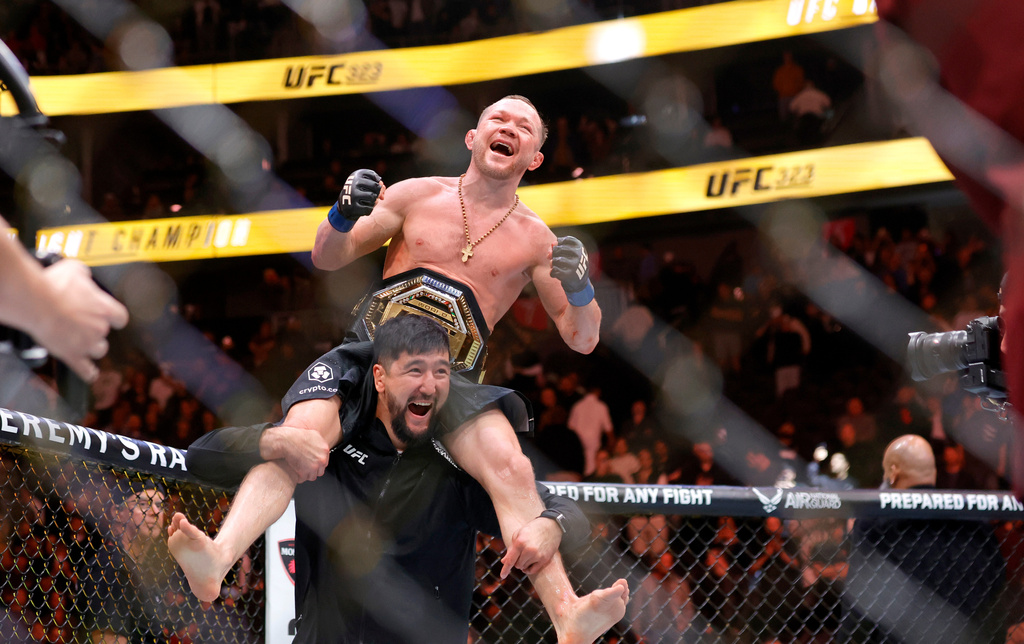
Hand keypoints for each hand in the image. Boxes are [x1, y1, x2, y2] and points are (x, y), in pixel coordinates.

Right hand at [32, 259, 128, 381]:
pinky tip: (90, 374)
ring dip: (91, 347)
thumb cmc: (55, 286)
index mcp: (105, 309)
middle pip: (106, 334)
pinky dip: (88, 372)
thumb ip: (85, 276)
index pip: (121, 317)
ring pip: (98, 350)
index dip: (114, 318)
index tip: (111, 317)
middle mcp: (100, 328)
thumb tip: (84, 276)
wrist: (37, 302)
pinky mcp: (71, 355)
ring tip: (80, 340)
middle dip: (95, 329)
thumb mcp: (75, 270)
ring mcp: (86, 344)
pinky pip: (85, 369)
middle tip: (80, 323)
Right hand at [260, 424, 330, 482]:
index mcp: (325, 450)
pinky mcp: (304, 473)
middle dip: (313, 470)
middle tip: (305, 467)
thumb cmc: (297, 436)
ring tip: (299, 469)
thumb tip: (322, 448)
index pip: (324, 462)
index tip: (312, 463)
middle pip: (320, 471)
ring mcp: (313, 467)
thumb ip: (320, 443)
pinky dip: (299, 477)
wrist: (286, 441)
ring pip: (312, 476)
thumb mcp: (314, 434)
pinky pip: (303, 479)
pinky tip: (295, 471)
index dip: (317, 463)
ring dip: (306, 474)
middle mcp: (321, 459)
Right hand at [327, 169, 383, 231]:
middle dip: (378, 193)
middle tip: (375, 196)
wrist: (344, 205)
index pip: (375, 177)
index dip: (379, 183)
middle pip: (376, 187)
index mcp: (357, 175)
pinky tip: (365, 207)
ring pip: (373, 198)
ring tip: (370, 201)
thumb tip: (383, 187)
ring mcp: (353, 195)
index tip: (375, 187)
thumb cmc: (359, 191)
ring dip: (374, 201)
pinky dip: (370, 209)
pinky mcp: (353, 207)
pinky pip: (369, 208)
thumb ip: (378, 183)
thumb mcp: (366, 183)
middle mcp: (353, 183)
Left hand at [499, 516, 562, 578]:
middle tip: (521, 553)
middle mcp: (529, 550)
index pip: (510, 560)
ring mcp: (537, 555)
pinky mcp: (545, 559)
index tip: (502, 576)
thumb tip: (504, 562)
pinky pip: (533, 570)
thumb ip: (511, 549)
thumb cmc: (532, 529)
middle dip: (517, 561)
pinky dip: (529, 570)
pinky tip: (529, 565)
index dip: (505, 569)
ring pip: (524, 567)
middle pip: (517, 565)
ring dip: (523, 564)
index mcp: (520, 542)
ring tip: (527, 555)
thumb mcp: (518, 534)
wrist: (551, 526)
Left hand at [550, 236, 593, 305]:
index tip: (558, 249)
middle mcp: (578, 255)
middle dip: (552, 254)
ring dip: (552, 263)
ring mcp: (574, 265)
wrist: (580, 283)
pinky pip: (554, 271)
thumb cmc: (572, 264)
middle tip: (551, 257)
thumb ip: (559, 247)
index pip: (564, 240)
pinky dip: (552, 273)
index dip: (558, 244)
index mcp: (580, 247)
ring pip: (554, 261)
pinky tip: (555, 274)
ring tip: (553, 265)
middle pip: (557, 249)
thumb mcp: (569, 254)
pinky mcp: (569, 275)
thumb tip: (551, 245)